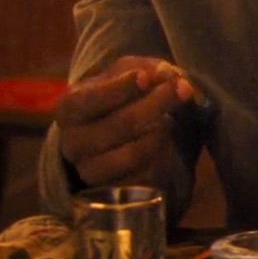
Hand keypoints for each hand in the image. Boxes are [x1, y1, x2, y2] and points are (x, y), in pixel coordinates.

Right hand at [56, 56, 199, 187]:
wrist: (119, 139)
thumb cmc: (123, 98)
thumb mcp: (131, 74)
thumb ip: (149, 68)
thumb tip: (165, 73)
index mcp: (71, 109)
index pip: (90, 100)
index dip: (120, 88)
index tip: (145, 76)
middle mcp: (74, 142)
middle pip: (120, 125)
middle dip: (157, 103)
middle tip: (184, 89)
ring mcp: (91, 170)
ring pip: (133, 153)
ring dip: (162, 131)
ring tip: (171, 118)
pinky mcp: (113, 190)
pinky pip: (143, 174)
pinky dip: (161, 155)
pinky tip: (165, 141)